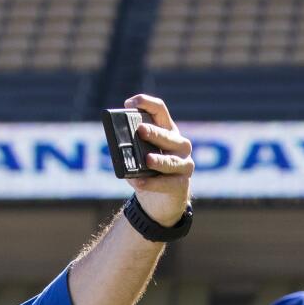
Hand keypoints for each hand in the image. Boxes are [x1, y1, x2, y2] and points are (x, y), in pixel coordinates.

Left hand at [120, 93, 192, 227]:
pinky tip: (140, 183)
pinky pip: (167, 183)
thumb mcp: (138, 155)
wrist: (160, 200)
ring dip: (159, 160)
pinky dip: (152, 184)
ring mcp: (184, 164)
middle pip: (168, 135)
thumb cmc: (148, 171)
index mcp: (167, 130)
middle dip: (154, 133)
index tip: (129, 104)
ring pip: (171, 161)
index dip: (146, 103)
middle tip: (140, 130)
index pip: (159, 110)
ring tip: (147, 160)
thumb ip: (131, 147)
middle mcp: (179, 145)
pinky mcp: (182, 184)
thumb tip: (119, 145)